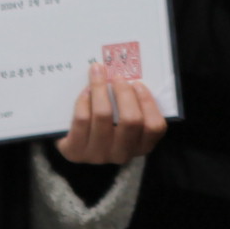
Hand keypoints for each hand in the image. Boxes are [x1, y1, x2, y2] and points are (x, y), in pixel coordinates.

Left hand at [52, 63, 166, 166]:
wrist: (75, 149)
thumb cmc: (106, 127)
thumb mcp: (123, 122)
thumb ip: (131, 104)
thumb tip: (128, 74)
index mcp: (140, 146)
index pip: (154, 127)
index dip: (148, 102)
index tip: (138, 84)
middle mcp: (122, 154)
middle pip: (131, 120)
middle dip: (124, 93)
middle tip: (118, 77)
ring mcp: (98, 154)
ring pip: (103, 116)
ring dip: (101, 89)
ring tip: (98, 73)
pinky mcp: (76, 151)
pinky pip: (82, 119)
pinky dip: (84, 100)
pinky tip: (85, 91)